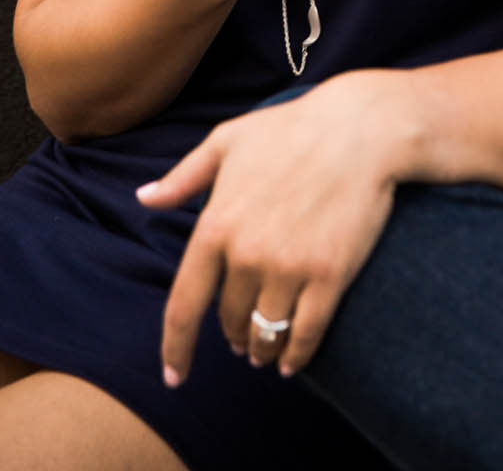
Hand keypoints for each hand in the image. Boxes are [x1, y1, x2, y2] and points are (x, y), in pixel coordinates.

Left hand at [138, 73, 415, 382]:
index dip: (176, 348)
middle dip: (232, 334)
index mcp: (216, 225)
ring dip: (262, 349)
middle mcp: (247, 254)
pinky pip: (306, 334)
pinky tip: (291, 361)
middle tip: (238, 338)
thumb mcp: (227, 141)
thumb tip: (143, 199)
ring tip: (264, 351)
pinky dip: (297, 355)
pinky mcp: (329, 275)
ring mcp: (290, 267)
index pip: (184, 305)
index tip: (174, 376)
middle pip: (229, 320)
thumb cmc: (290, 129)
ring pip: (265, 333)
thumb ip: (183, 177)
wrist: (359, 127)